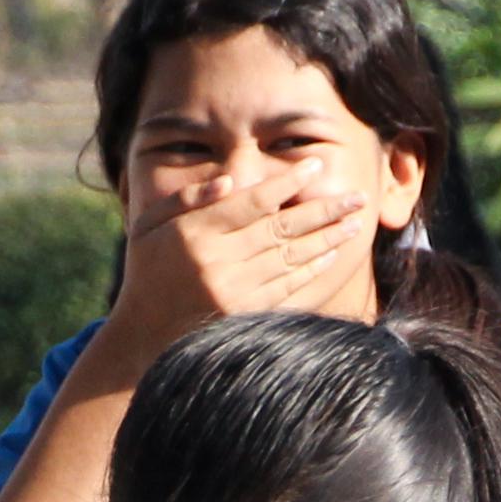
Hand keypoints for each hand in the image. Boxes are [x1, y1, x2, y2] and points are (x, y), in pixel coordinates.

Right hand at [106, 173, 370, 366]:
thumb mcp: (149, 226)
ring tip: (354, 222)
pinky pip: (287, 286)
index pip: (253, 201)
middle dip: (325, 210)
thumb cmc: (147, 271)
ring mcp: (234, 291)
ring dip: (327, 238)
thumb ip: (187, 198)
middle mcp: (217, 261)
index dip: (287, 183)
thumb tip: (230, 179)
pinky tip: (330, 253)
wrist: (143, 335)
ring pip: (291, 257)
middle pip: (282, 227)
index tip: (315, 167)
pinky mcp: (245, 314)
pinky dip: (312, 269)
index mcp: (194, 232)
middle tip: (357, 196)